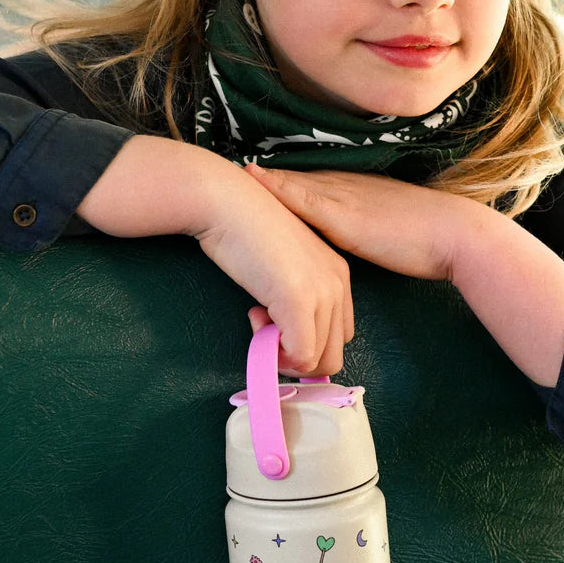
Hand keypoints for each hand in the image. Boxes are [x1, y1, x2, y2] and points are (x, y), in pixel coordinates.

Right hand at [78, 137, 353, 374]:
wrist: (226, 201)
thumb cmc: (243, 227)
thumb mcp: (281, 264)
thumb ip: (292, 295)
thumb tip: (280, 330)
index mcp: (337, 273)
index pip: (338, 334)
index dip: (304, 340)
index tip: (271, 318)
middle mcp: (338, 283)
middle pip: (332, 353)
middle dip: (295, 355)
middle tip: (263, 327)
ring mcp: (322, 292)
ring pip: (317, 361)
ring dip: (283, 355)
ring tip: (257, 320)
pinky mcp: (300, 300)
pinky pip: (299, 356)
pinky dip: (274, 353)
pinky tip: (253, 316)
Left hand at [246, 161, 563, 386]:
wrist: (456, 237)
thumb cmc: (433, 241)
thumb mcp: (394, 230)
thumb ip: (373, 231)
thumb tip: (367, 240)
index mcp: (359, 192)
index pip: (314, 184)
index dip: (285, 180)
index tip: (257, 175)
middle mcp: (347, 188)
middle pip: (298, 179)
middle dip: (267, 176)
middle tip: (232, 167)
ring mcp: (344, 198)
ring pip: (294, 183)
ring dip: (264, 178)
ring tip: (231, 169)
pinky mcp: (343, 215)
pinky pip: (301, 197)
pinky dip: (276, 186)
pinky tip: (254, 177)